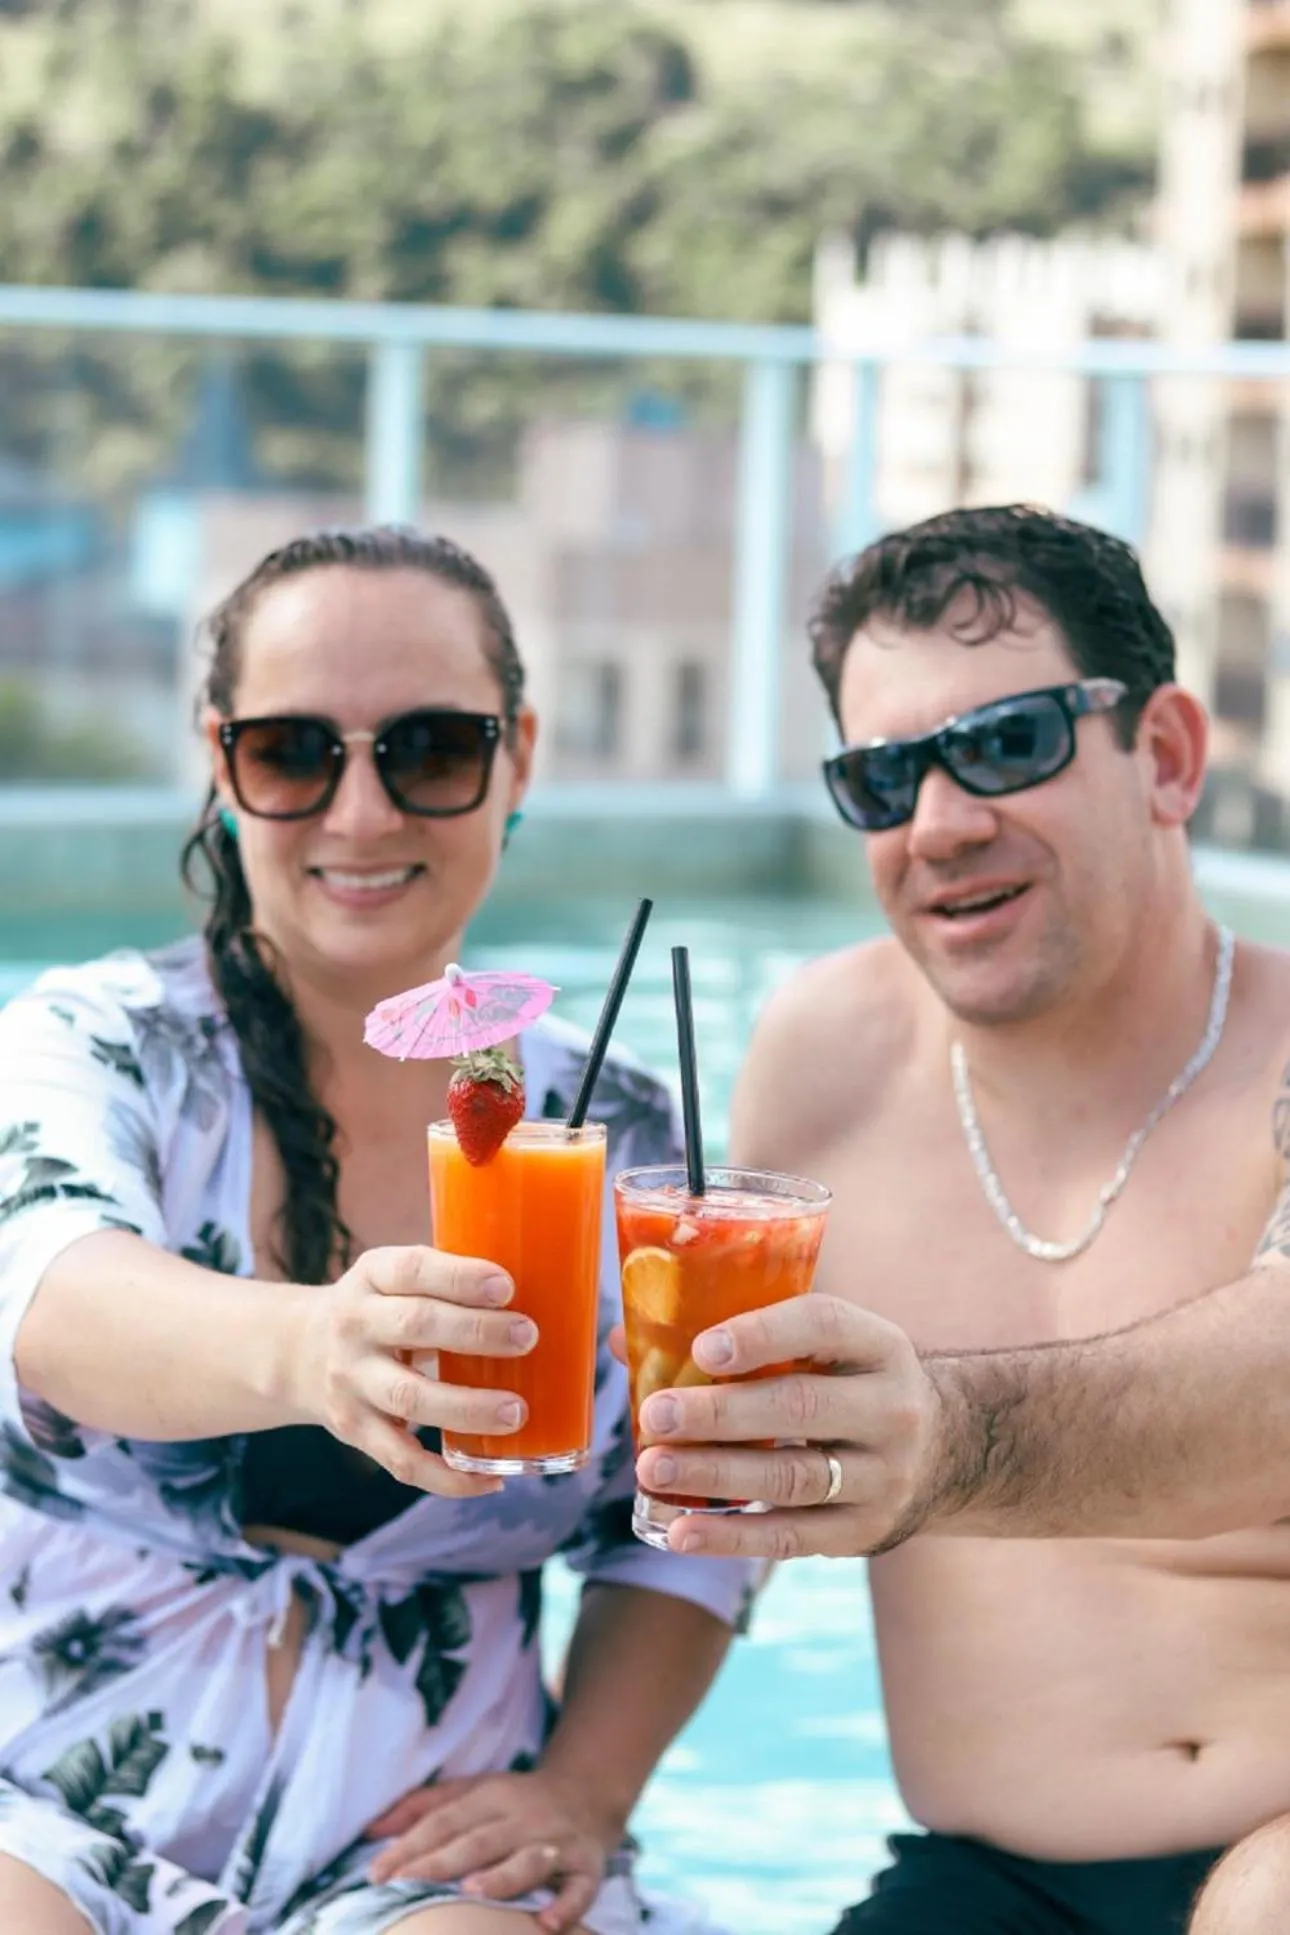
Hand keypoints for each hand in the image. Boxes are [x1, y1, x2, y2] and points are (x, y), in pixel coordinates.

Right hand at [291, 1245, 536, 1497]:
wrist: (298, 1352)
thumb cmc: (380, 1307)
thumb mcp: (394, 1277)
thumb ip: (448, 1278)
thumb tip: (548, 1282)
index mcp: (371, 1277)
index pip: (411, 1269)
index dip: (458, 1276)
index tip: (506, 1285)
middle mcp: (355, 1326)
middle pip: (414, 1327)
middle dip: (475, 1333)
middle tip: (528, 1336)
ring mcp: (352, 1382)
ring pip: (409, 1398)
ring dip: (466, 1407)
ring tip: (517, 1413)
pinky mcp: (355, 1431)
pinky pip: (401, 1461)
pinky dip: (447, 1477)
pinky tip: (491, 1479)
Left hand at [366, 1768, 619, 1931]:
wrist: (589, 1793)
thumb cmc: (515, 1802)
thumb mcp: (472, 1792)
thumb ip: (423, 1808)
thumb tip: (371, 1830)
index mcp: (492, 1796)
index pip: (446, 1821)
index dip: (412, 1846)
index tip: (377, 1874)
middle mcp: (525, 1816)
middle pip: (480, 1840)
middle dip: (442, 1863)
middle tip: (406, 1885)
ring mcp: (558, 1840)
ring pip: (529, 1859)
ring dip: (502, 1877)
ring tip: (471, 1892)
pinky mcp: (587, 1865)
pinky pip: (580, 1888)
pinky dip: (566, 1906)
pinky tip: (546, 1923)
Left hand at [633, 1294, 943, 1557]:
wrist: (942, 1449)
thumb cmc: (846, 1380)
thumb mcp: (823, 1346)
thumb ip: (737, 1336)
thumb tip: (623, 1337)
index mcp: (878, 1345)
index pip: (823, 1326)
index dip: (762, 1334)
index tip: (703, 1348)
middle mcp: (890, 1409)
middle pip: (801, 1408)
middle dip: (721, 1415)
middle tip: (655, 1416)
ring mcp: (882, 1476)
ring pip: (792, 1477)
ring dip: (715, 1476)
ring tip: (652, 1470)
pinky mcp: (863, 1531)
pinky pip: (790, 1536)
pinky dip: (730, 1537)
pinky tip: (678, 1531)